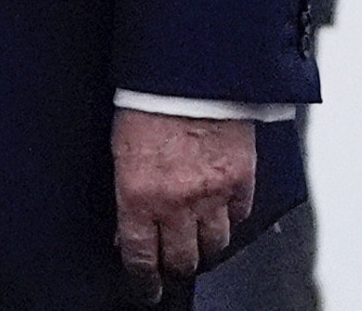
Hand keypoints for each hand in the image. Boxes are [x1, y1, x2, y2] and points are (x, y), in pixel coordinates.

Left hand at [112, 109, 254, 303]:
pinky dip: (231, 218)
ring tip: (196, 241)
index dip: (143, 279)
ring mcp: (213, 195)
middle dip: (175, 267)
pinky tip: (221, 213)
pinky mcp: (241, 182)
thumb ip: (128, 192)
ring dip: (204, 246)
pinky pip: (240, 217)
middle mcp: (177, 203)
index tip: (145, 288)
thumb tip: (127, 225)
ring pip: (215, 244)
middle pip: (182, 259)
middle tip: (172, 266)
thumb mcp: (120, 149)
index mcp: (138, 194)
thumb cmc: (147, 101)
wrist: (188, 72)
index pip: (140, 256)